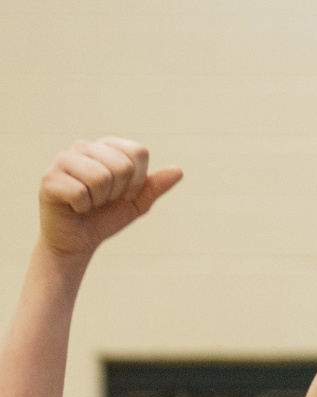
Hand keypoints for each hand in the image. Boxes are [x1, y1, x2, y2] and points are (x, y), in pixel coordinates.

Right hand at [38, 138, 181, 258]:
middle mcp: (84, 147)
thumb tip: (178, 170)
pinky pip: (80, 192)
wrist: (78, 241)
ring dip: (100, 199)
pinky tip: (75, 207)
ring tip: (90, 202)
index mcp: (107, 148)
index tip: (124, 193)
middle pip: (122, 165)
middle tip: (104, 200)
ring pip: (101, 177)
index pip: (138, 152)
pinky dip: (83, 207)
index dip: (138, 180)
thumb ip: (155, 186)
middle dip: (119, 192)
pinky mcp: (49, 178)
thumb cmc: (106, 217)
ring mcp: (64, 160)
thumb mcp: (136, 203)